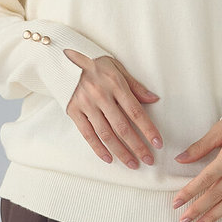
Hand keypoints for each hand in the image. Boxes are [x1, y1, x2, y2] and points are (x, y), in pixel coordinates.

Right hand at [64, 48, 162, 169]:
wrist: (64, 58)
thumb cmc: (95, 62)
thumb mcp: (117, 67)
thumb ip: (135, 86)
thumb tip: (153, 100)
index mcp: (115, 83)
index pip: (135, 111)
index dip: (148, 129)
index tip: (157, 143)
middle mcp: (100, 95)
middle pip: (122, 127)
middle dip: (137, 146)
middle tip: (148, 159)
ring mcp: (86, 105)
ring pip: (106, 134)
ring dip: (121, 152)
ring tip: (132, 163)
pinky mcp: (74, 111)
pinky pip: (87, 134)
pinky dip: (98, 148)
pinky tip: (109, 158)